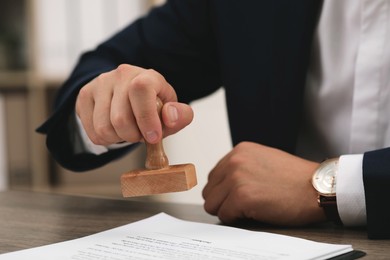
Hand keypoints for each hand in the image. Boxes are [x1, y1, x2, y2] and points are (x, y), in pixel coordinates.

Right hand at [75, 64, 193, 144]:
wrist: (130, 96)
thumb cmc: (154, 107)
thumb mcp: (172, 112)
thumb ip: (180, 116)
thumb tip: (169, 116)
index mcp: (147, 76)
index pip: (141, 90)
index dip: (147, 118)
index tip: (153, 137)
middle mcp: (121, 74)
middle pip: (120, 118)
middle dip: (133, 136)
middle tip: (140, 134)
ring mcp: (100, 83)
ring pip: (104, 128)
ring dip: (119, 139)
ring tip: (128, 130)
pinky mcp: (85, 95)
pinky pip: (92, 131)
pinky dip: (106, 139)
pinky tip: (115, 129)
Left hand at [202, 142, 325, 225]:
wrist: (318, 187)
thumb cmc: (296, 178)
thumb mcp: (264, 160)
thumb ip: (242, 167)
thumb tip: (223, 184)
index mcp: (240, 151)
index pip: (213, 177)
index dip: (224, 191)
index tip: (237, 197)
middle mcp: (235, 161)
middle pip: (210, 191)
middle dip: (223, 201)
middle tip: (244, 206)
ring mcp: (237, 178)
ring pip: (212, 204)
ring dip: (228, 211)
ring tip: (250, 209)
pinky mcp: (241, 196)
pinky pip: (224, 215)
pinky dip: (236, 219)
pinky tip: (254, 213)